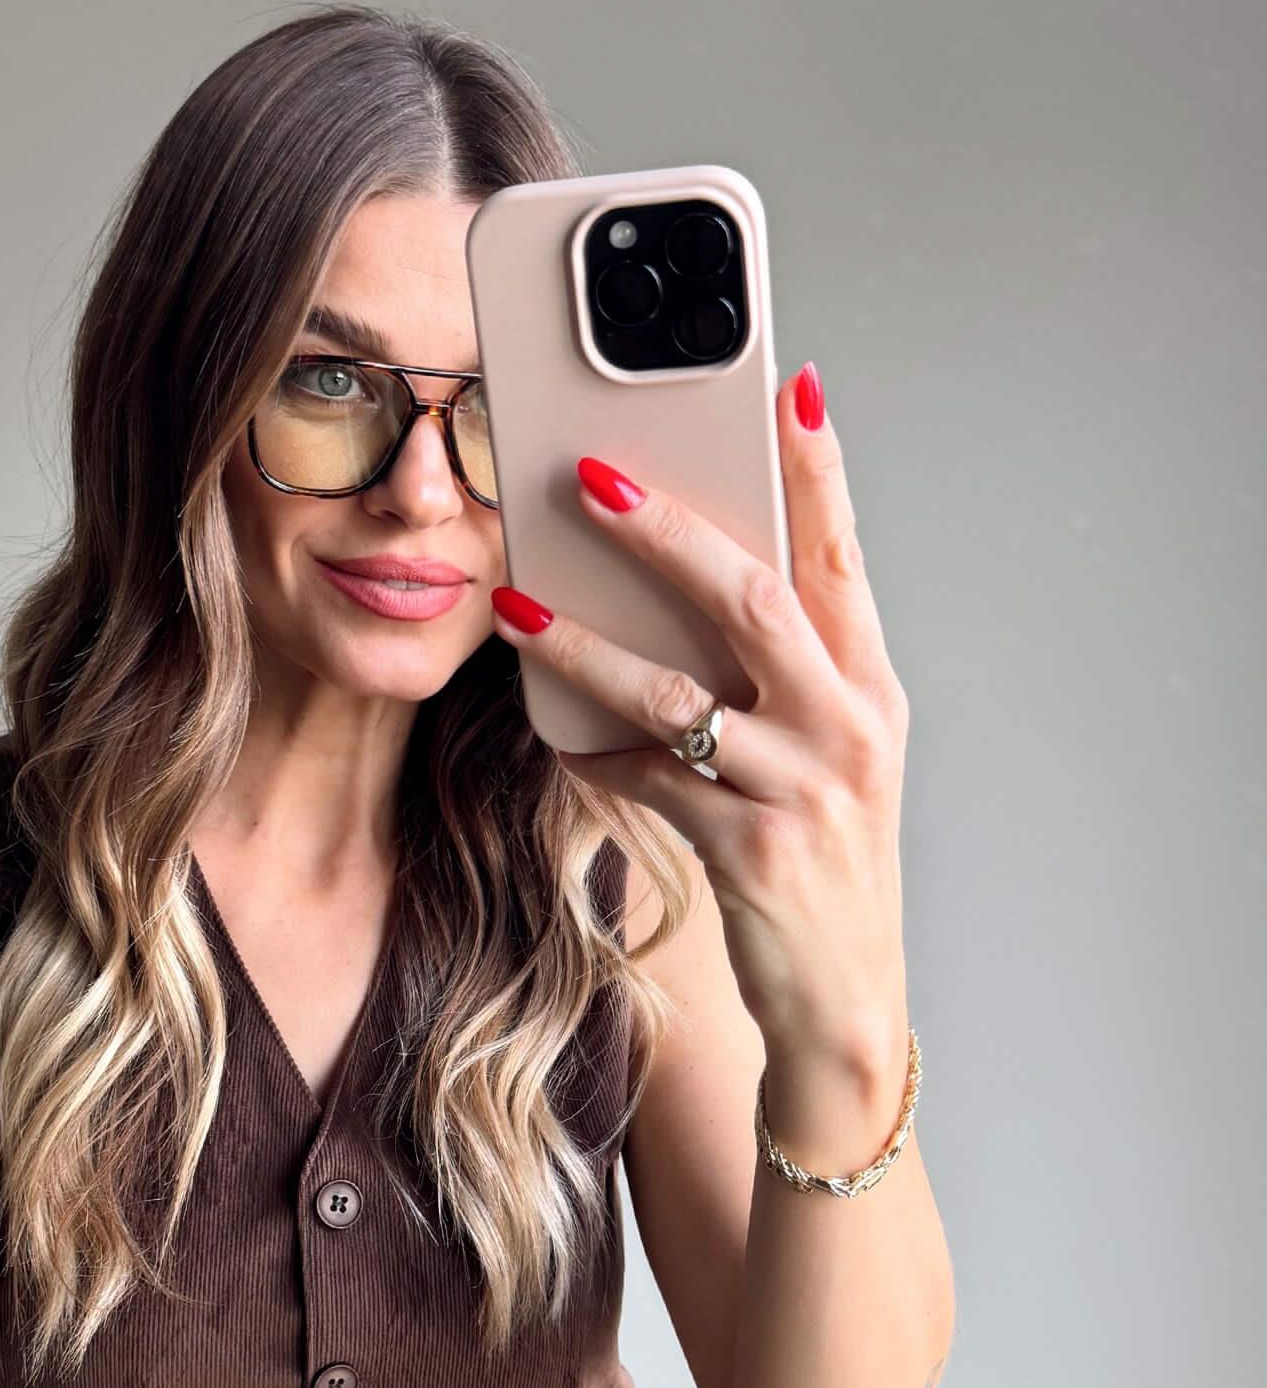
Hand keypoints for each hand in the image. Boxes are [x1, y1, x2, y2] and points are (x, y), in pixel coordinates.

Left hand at [489, 361, 910, 1074]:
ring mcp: (804, 791)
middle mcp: (850, 727)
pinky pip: (651, 784)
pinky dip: (596, 757)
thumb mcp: (823, 756)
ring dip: (586, 645)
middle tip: (591, 474)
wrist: (847, 1003)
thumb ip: (777, 674)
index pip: (841, 555)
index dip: (816, 469)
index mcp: (871, 687)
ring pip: (679, 694)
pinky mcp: (753, 854)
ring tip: (517, 605)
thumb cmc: (820, 861)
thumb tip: (682, 581)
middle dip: (668, 530)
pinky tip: (556, 739)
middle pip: (754, 599)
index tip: (786, 384)